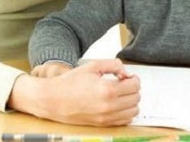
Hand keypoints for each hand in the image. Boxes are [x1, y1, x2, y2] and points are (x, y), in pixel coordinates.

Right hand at [10, 59, 139, 125]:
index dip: (134, 79)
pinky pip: (125, 120)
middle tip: (123, 84)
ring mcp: (106, 117)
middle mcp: (109, 106)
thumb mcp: (91, 66)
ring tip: (120, 94)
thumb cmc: (70, 82)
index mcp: (107, 89)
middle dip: (132, 89)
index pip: (134, 85)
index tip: (127, 77)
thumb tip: (126, 72)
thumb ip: (112, 65)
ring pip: (133, 111)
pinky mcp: (103, 124)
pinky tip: (116, 104)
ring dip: (130, 102)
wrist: (53, 99)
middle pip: (136, 98)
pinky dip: (125, 112)